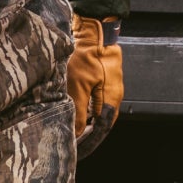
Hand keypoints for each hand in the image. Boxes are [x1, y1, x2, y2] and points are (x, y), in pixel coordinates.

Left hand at [68, 17, 122, 156]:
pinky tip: (73, 112)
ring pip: (97, 112)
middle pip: (100, 122)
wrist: (95, 31)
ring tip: (70, 131)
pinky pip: (94, 101)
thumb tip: (75, 132)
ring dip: (85, 122)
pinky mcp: (102, 80)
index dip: (89, 142)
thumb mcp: (77, 85)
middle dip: (86, 135)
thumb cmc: (87, 55)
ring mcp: (109, 87)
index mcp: (110, 100)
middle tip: (71, 144)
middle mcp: (112, 96)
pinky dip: (84, 109)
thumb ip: (77, 111)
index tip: (77, 151)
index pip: (101, 129)